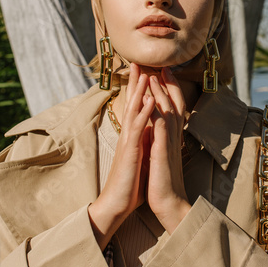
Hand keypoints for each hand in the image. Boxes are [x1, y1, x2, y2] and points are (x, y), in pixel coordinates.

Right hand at [88, 63, 154, 248]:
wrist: (116, 204)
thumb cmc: (128, 183)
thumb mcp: (138, 158)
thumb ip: (142, 142)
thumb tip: (148, 130)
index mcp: (134, 137)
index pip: (137, 108)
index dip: (140, 91)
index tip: (144, 73)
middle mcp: (130, 135)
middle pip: (133, 104)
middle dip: (136, 83)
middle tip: (137, 62)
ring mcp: (129, 142)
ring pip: (134, 111)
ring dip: (140, 91)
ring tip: (144, 72)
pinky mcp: (130, 151)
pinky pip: (138, 128)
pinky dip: (145, 112)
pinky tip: (151, 99)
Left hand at [147, 67, 190, 232]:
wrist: (169, 204)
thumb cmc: (164, 183)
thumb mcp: (162, 157)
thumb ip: (162, 141)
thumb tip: (158, 130)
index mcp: (171, 138)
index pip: (173, 109)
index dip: (169, 91)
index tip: (164, 75)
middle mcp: (172, 137)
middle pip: (173, 104)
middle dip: (167, 84)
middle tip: (162, 66)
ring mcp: (168, 143)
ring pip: (167, 111)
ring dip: (160, 92)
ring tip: (155, 74)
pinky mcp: (161, 151)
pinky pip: (159, 127)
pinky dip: (155, 111)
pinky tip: (150, 98)